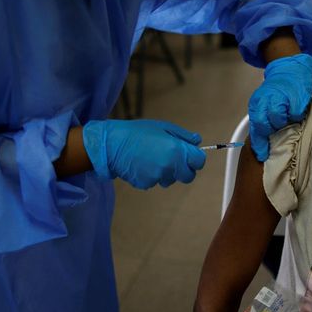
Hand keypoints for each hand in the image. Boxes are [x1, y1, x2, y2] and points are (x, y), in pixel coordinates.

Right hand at [82, 119, 205, 188]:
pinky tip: (143, 164)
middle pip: (188, 176)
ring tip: (154, 158)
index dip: (195, 158)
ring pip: (171, 180)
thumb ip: (183, 136)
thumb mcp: (163, 127)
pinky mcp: (147, 184)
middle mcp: (170, 166)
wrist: (112, 144)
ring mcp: (158, 177)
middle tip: (173, 158)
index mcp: (176, 150)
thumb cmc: (137, 132)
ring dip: (168, 172)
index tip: (189, 154)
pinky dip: (153, 175)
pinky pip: (156, 182)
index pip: (199, 162)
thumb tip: (197, 141)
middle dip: (184, 169)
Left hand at [248, 53, 311, 161]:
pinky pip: (296, 115)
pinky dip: (297, 115)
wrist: (290, 69)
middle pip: (266, 125)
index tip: (262, 155)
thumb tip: (262, 148)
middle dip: (272, 131)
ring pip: (280, 121)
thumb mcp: (264, 104)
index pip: (255, 127)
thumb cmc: (277, 91)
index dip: (259, 144)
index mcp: (256, 103)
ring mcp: (281, 98)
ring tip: (288, 118)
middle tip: (279, 128)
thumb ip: (262, 121)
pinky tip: (296, 110)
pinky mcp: (296, 98)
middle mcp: (266, 100)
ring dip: (285, 123)